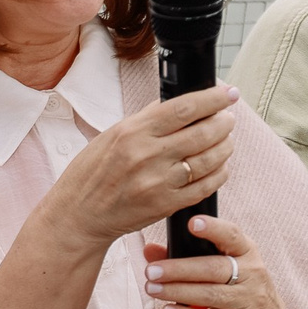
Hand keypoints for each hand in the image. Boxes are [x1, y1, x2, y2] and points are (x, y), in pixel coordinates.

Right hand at [39, 84, 238, 250]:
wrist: (79, 214)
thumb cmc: (90, 173)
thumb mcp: (111, 135)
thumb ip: (144, 119)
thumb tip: (172, 103)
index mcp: (133, 132)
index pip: (184, 108)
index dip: (213, 99)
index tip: (228, 94)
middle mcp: (148, 155)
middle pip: (203, 132)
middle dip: (224, 122)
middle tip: (228, 119)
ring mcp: (159, 182)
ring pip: (209, 159)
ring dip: (225, 147)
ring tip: (226, 141)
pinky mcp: (166, 205)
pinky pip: (204, 187)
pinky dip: (219, 174)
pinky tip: (220, 166)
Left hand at [144, 218, 297, 308]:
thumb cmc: (239, 288)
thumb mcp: (224, 267)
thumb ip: (187, 256)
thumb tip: (149, 250)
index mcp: (247, 252)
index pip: (232, 235)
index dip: (213, 228)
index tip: (192, 223)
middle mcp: (252, 273)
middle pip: (213, 268)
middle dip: (180, 269)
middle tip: (152, 271)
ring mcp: (250, 301)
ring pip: (210, 294)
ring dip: (177, 291)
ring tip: (152, 289)